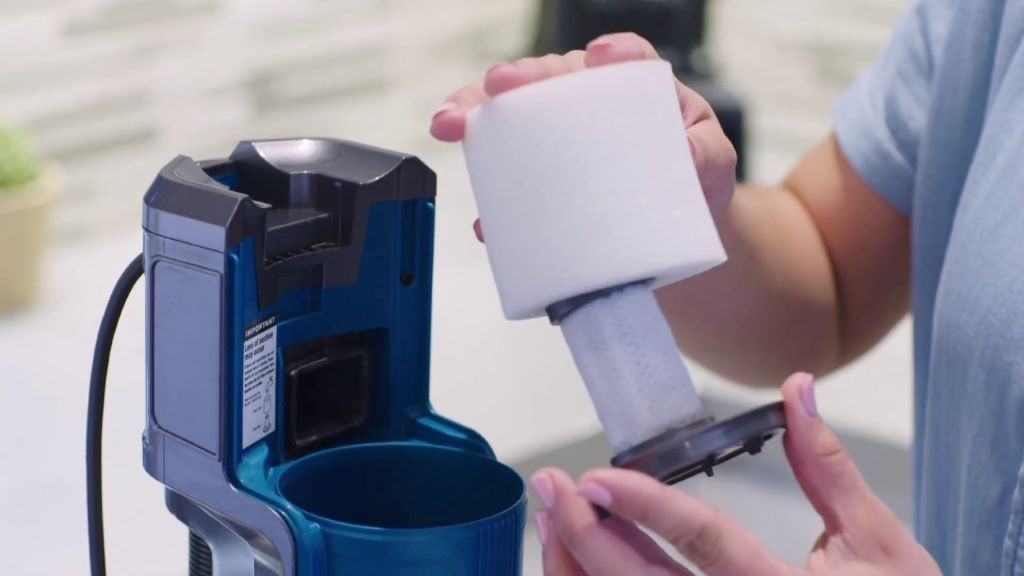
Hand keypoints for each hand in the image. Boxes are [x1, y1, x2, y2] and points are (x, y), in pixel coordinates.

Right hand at [429, 33, 736, 241]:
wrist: (677, 233)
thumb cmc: (694, 181)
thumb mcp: (713, 163)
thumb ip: (706, 154)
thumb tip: (686, 156)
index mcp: (634, 89)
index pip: (621, 59)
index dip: (611, 54)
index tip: (597, 58)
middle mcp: (587, 105)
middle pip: (545, 79)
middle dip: (510, 80)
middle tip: (491, 88)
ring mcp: (558, 143)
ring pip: (511, 117)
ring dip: (474, 117)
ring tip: (450, 124)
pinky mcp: (543, 185)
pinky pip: (509, 182)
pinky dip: (493, 200)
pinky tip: (485, 217)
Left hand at [527, 373, 939, 574]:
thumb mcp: (879, 542)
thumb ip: (829, 468)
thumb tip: (798, 391)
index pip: (707, 543)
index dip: (649, 508)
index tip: (599, 478)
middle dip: (590, 536)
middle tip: (552, 489)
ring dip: (583, 566)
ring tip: (553, 518)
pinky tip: (578, 558)